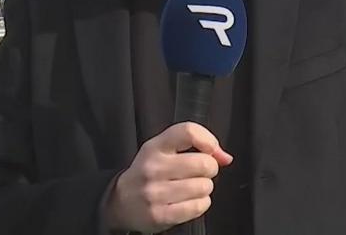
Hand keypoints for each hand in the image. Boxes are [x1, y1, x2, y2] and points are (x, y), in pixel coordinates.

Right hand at [104, 122, 232, 231]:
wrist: (121, 202)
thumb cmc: (150, 172)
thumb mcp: (164, 149)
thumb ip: (195, 144)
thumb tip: (225, 157)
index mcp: (156, 147)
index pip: (188, 131)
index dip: (208, 140)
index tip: (211, 149)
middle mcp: (153, 168)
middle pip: (204, 163)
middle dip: (210, 169)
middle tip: (201, 172)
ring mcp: (155, 192)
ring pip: (204, 186)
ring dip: (205, 188)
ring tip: (192, 188)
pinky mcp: (159, 215)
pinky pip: (198, 207)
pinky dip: (200, 204)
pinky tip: (189, 201)